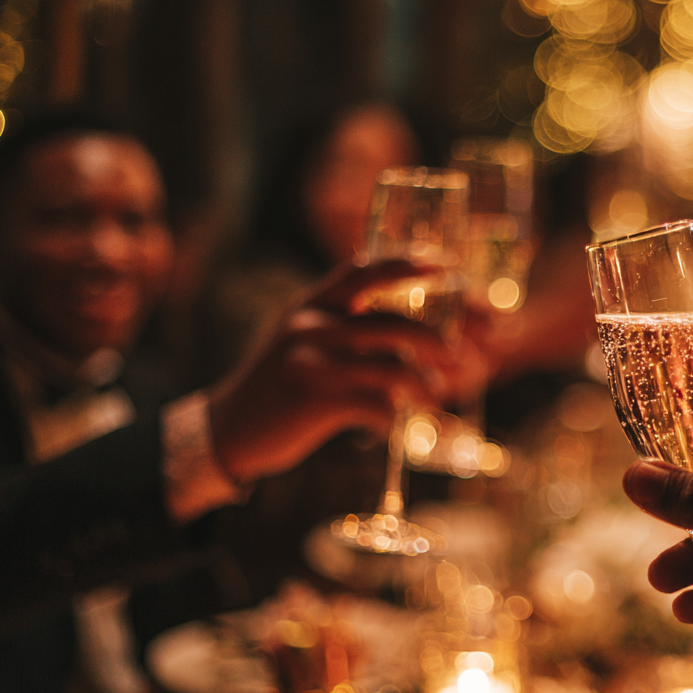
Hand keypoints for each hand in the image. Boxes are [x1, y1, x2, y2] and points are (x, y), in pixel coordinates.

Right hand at [208, 259, 453, 482]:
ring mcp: (312, 362)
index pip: (365, 270)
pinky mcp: (315, 401)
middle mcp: (312, 324)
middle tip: (463, 357)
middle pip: (394, 323)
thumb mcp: (304, 337)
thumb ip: (345, 323)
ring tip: (435, 399)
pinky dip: (393, 418)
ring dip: (425, 386)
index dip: (408, 264)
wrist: (229, 428)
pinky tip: (392, 426)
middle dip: (438, 340)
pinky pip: (376, 406)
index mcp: (313, 302)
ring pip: (394, 368)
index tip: (448, 266)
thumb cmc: (284, 384)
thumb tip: (415, 327)